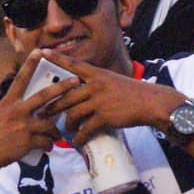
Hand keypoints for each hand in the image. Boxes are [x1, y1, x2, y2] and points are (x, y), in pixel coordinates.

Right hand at [0, 51, 69, 177]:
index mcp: (6, 103)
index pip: (20, 79)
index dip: (30, 64)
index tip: (39, 51)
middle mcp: (16, 111)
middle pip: (44, 96)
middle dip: (62, 87)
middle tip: (75, 81)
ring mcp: (23, 126)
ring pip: (49, 124)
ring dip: (55, 131)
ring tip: (57, 135)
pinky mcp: (27, 142)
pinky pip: (45, 142)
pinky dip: (48, 145)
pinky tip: (48, 149)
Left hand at [38, 50, 182, 145]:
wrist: (151, 103)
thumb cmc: (133, 93)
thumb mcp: (113, 81)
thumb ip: (96, 84)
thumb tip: (81, 92)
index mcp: (97, 74)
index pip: (73, 64)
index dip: (57, 58)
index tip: (42, 51)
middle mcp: (95, 85)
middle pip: (66, 95)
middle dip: (52, 105)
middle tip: (42, 112)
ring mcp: (99, 101)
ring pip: (72, 113)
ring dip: (66, 124)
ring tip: (64, 129)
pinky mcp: (104, 116)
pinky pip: (85, 129)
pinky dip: (79, 137)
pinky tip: (77, 141)